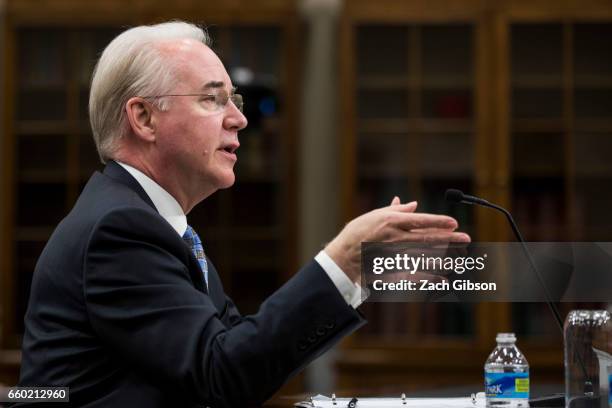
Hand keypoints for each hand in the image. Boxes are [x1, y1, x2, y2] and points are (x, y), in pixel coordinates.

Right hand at [325, 197, 470, 281]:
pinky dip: (430, 277)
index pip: (420, 221)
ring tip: (460, 257)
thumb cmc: (357, 233)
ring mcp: (395, 256)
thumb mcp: (374, 216)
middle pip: (428, 238)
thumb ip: (395, 211)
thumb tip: (412, 204)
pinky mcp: (392, 270)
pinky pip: (415, 275)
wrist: (343, 258)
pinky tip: (442, 278)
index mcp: (392, 222)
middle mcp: (396, 239)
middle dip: (449, 239)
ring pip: (425, 257)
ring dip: (444, 257)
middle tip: (466, 239)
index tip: (454, 223)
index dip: (438, 222)